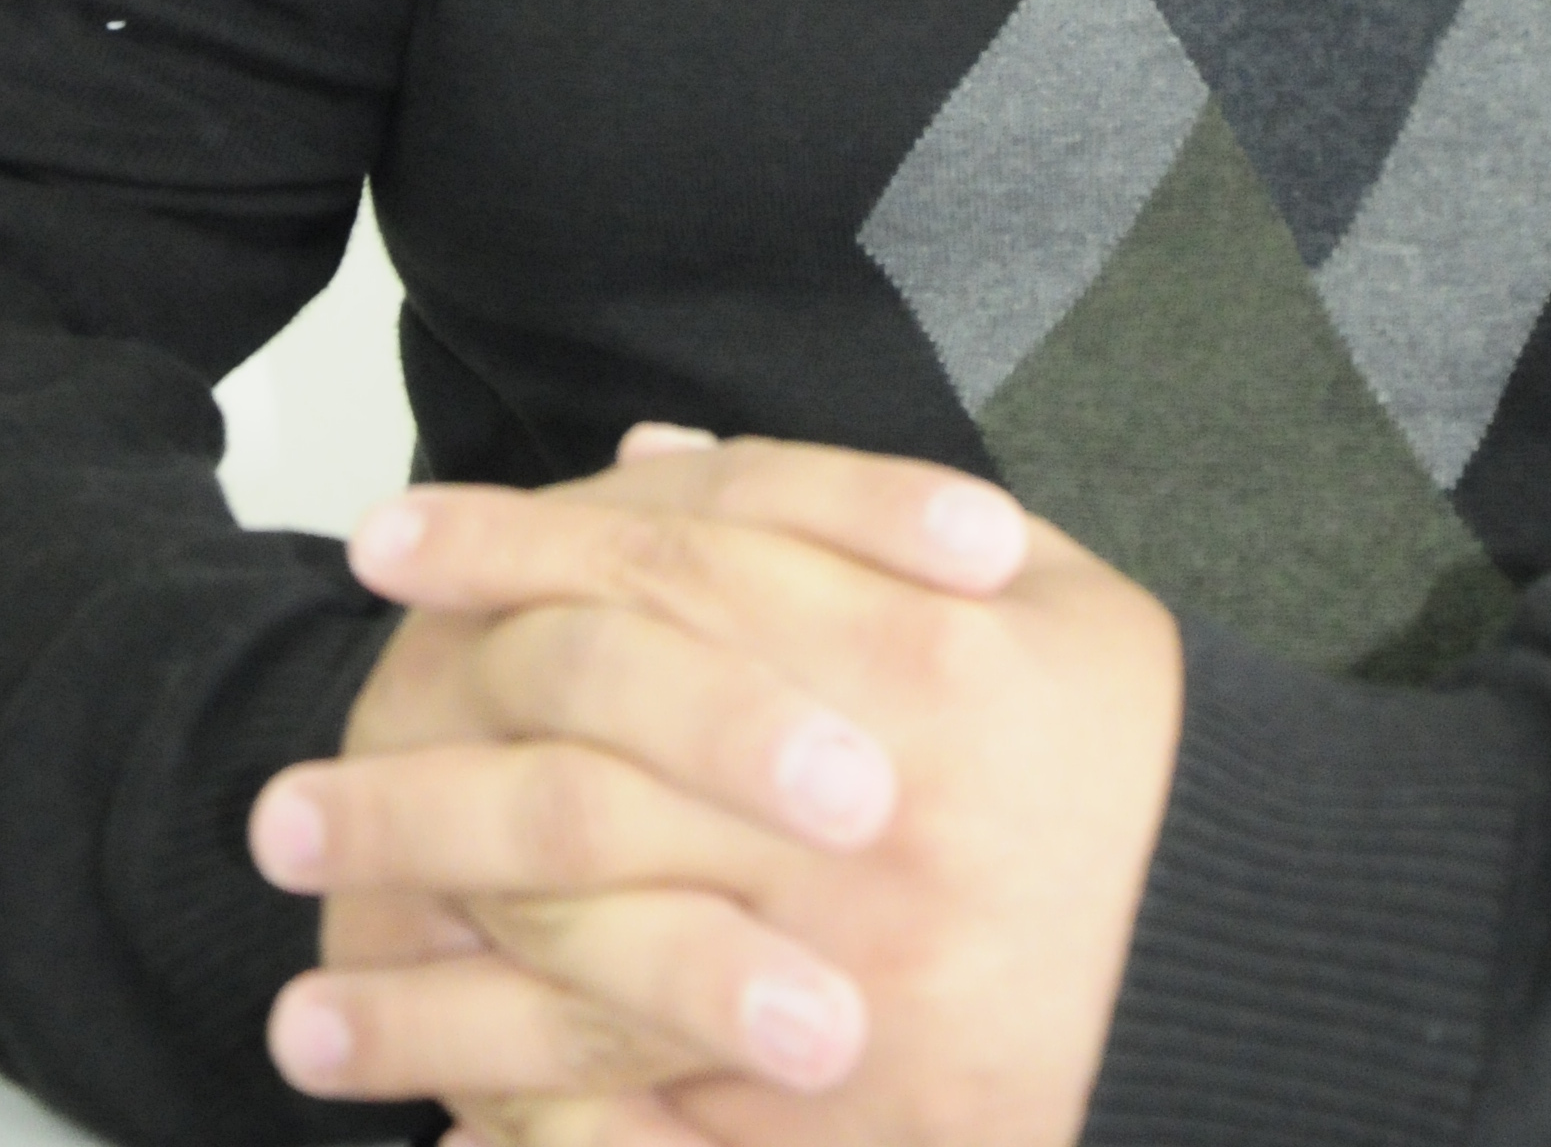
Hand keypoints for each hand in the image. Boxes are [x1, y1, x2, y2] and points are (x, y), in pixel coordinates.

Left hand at [250, 435, 1184, 1146]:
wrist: (1274, 940)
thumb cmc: (1138, 742)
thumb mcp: (1023, 579)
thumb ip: (831, 517)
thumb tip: (645, 470)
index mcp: (891, 662)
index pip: (645, 581)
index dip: (498, 555)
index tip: (378, 552)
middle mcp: (848, 825)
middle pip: (574, 797)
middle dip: (409, 809)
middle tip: (276, 817)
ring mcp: (844, 990)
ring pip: (586, 996)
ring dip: (430, 1013)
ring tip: (300, 1023)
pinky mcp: (859, 1131)